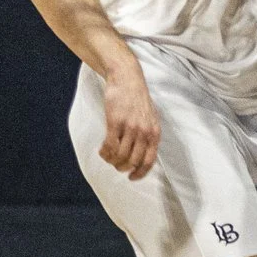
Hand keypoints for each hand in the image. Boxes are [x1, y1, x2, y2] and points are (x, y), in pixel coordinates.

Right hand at [99, 60, 162, 179]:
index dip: (140, 173)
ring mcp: (130, 127)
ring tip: (108, 156)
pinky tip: (102, 150)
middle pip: (132, 161)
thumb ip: (148, 135)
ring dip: (111, 160)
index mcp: (154, 132)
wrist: (127, 79)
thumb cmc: (137, 99)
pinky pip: (109, 146)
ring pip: (120, 156)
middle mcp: (144, 131)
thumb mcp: (151, 117)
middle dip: (122, 167)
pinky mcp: (115, 122)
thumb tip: (143, 156)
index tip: (131, 177)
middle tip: (116, 164)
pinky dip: (104, 153)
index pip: (149, 160)